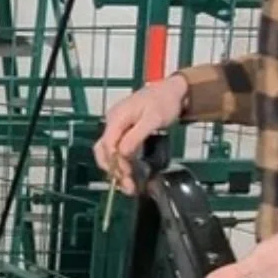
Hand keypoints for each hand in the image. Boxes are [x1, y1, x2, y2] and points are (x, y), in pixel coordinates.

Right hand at [93, 75, 188, 193]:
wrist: (172, 90)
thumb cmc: (165, 102)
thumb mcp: (154, 118)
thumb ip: (136, 136)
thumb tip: (122, 154)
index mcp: (117, 117)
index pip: (108, 144)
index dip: (115, 162)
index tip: (126, 175)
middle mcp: (112, 122)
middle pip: (104, 151)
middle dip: (114, 170)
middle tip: (128, 187)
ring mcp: (116, 127)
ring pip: (109, 153)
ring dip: (117, 170)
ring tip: (128, 186)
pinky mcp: (122, 131)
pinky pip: (117, 149)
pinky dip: (122, 163)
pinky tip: (129, 173)